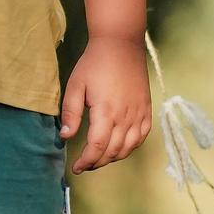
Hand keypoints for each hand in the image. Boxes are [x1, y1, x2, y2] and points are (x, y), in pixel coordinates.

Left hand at [61, 33, 150, 172]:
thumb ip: (71, 113)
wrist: (120, 46)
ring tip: (98, 159)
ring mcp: (139, 115)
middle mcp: (126, 117)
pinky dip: (130, 147)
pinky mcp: (147, 110)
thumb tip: (66, 137)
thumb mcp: (75, 86)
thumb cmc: (94, 64)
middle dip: (97, 163)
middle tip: (84, 165)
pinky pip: (142, 137)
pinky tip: (119, 148)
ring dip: (113, 158)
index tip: (76, 167)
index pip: (97, 147)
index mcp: (106, 113)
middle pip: (113, 151)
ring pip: (129, 147)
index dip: (86, 161)